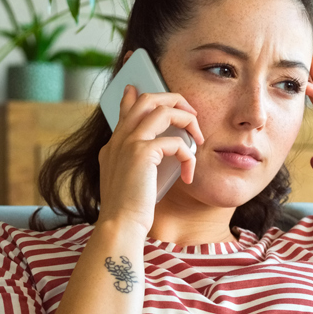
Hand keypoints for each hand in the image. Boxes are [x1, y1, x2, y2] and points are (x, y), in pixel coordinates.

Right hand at [97, 85, 205, 232]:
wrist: (120, 225)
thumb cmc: (129, 211)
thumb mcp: (130, 181)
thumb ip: (138, 163)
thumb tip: (158, 152)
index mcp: (114, 146)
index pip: (125, 109)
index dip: (133, 96)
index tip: (136, 87)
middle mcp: (119, 139)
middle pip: (147, 99)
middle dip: (174, 99)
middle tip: (191, 113)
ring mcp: (128, 143)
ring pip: (163, 110)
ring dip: (187, 120)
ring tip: (198, 138)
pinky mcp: (142, 152)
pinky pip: (176, 142)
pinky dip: (188, 156)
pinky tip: (189, 174)